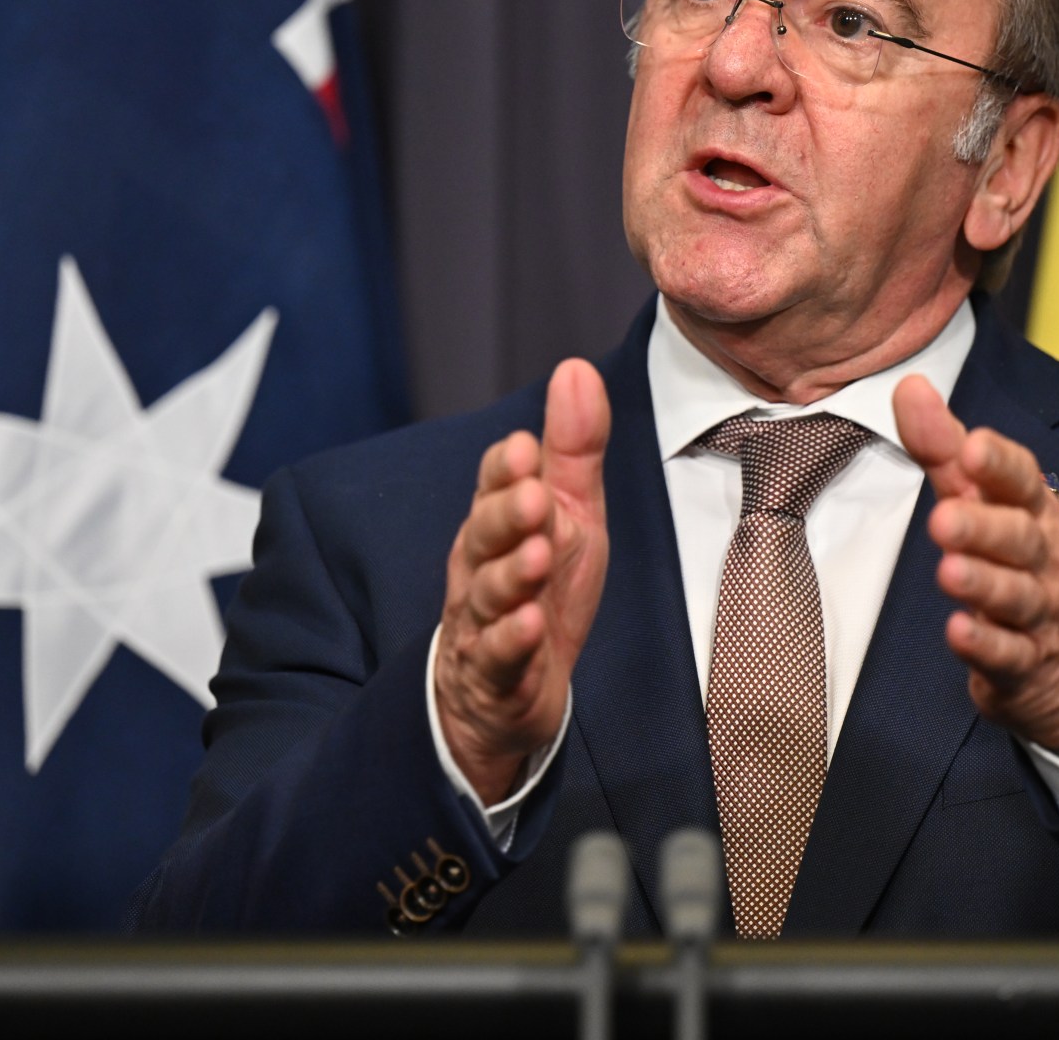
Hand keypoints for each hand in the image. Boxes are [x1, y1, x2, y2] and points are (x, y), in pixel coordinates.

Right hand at [434, 359, 611, 803]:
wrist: (507, 690)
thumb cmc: (541, 585)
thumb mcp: (569, 513)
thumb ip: (573, 447)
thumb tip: (575, 367)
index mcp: (499, 521)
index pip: (493, 485)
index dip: (505, 469)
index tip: (524, 447)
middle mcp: (482, 566)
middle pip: (484, 535)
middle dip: (506, 514)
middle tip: (534, 496)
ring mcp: (483, 621)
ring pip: (488, 594)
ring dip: (511, 574)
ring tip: (538, 556)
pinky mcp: (496, 675)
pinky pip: (499, 657)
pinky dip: (513, 642)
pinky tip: (531, 626)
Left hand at [892, 374, 1058, 751]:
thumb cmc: (1027, 561)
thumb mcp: (990, 502)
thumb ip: (945, 449)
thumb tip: (909, 387)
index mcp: (1032, 512)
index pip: (1023, 482)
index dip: (1000, 465)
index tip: (972, 447)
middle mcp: (1041, 559)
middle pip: (1019, 539)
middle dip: (984, 526)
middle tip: (944, 518)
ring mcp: (1037, 613)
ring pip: (1015, 597)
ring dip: (983, 583)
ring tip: (949, 571)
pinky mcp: (1024, 665)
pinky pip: (1008, 656)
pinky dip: (984, 646)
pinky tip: (959, 633)